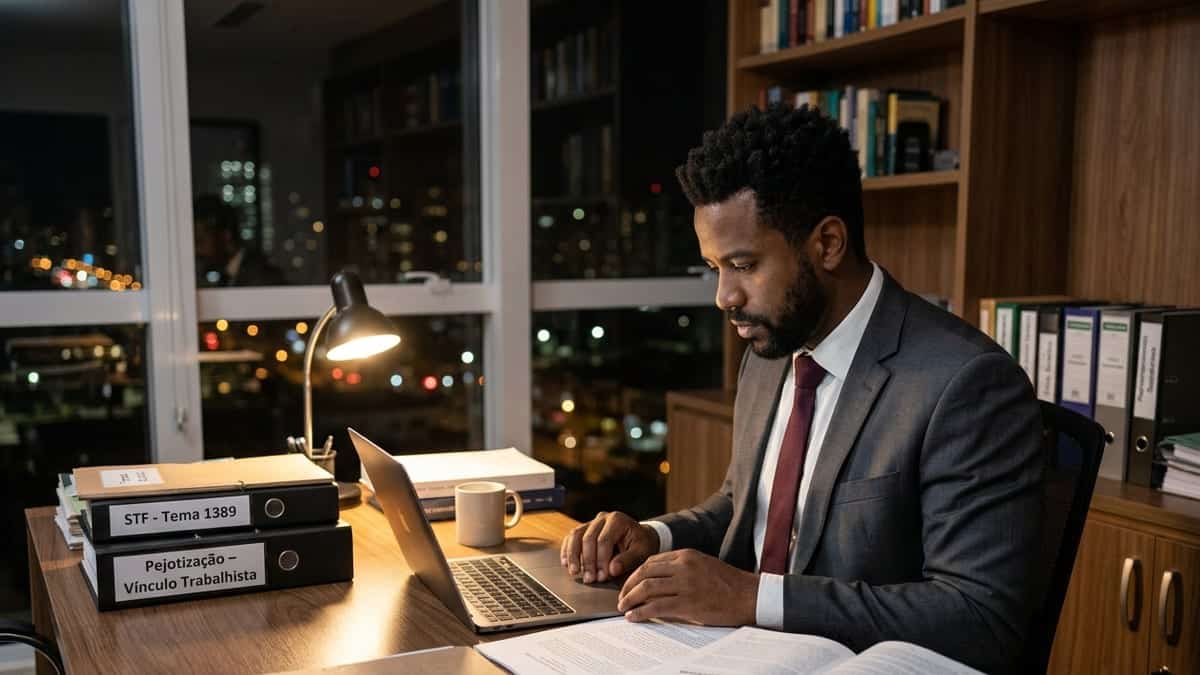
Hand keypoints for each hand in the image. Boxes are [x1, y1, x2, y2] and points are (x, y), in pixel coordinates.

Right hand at [560, 511, 659, 583]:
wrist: (639, 537)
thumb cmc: (641, 544)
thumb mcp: (642, 552)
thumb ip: (628, 560)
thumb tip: (612, 569)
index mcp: (618, 520)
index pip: (604, 540)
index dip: (601, 560)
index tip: (602, 576)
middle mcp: (602, 518)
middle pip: (588, 538)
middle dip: (587, 561)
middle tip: (589, 579)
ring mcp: (591, 522)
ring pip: (575, 535)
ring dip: (572, 555)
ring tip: (574, 572)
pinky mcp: (584, 529)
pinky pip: (570, 538)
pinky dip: (567, 550)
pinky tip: (566, 564)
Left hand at [618, 549, 758, 625]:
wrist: (748, 595)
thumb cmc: (728, 583)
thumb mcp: (703, 565)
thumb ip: (681, 568)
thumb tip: (657, 580)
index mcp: (686, 555)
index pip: (650, 561)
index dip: (635, 573)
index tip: (629, 584)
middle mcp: (683, 566)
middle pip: (644, 573)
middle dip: (628, 586)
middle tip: (621, 597)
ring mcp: (685, 584)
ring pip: (646, 589)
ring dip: (630, 599)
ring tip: (624, 608)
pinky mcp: (688, 603)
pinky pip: (656, 607)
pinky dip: (640, 612)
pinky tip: (634, 617)